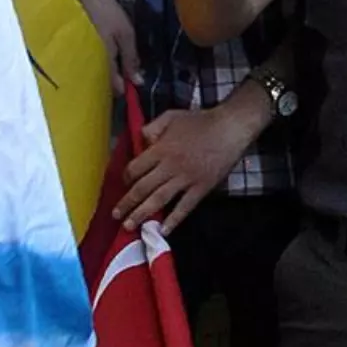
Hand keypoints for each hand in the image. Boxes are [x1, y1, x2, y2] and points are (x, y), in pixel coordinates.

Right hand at [82, 0, 141, 92]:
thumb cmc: (106, 12)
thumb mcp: (125, 34)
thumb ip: (131, 58)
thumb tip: (138, 82)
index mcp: (104, 61)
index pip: (114, 84)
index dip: (125, 88)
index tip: (131, 86)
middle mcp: (89, 63)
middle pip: (103, 81)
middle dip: (113, 82)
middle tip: (124, 77)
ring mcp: (80, 56)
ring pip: (95, 72)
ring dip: (104, 73)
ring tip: (113, 68)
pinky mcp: (74, 48)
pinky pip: (88, 62)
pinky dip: (96, 62)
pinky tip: (100, 58)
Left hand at [114, 104, 254, 234]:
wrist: (230, 127)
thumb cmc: (200, 121)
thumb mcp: (170, 116)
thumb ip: (152, 128)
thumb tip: (140, 141)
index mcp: (161, 149)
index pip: (135, 168)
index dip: (126, 178)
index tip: (124, 184)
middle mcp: (170, 166)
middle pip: (142, 188)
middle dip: (127, 203)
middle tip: (115, 215)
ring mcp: (186, 179)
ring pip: (159, 199)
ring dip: (142, 214)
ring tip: (129, 226)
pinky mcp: (201, 188)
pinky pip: (185, 207)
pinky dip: (174, 219)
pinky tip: (163, 230)